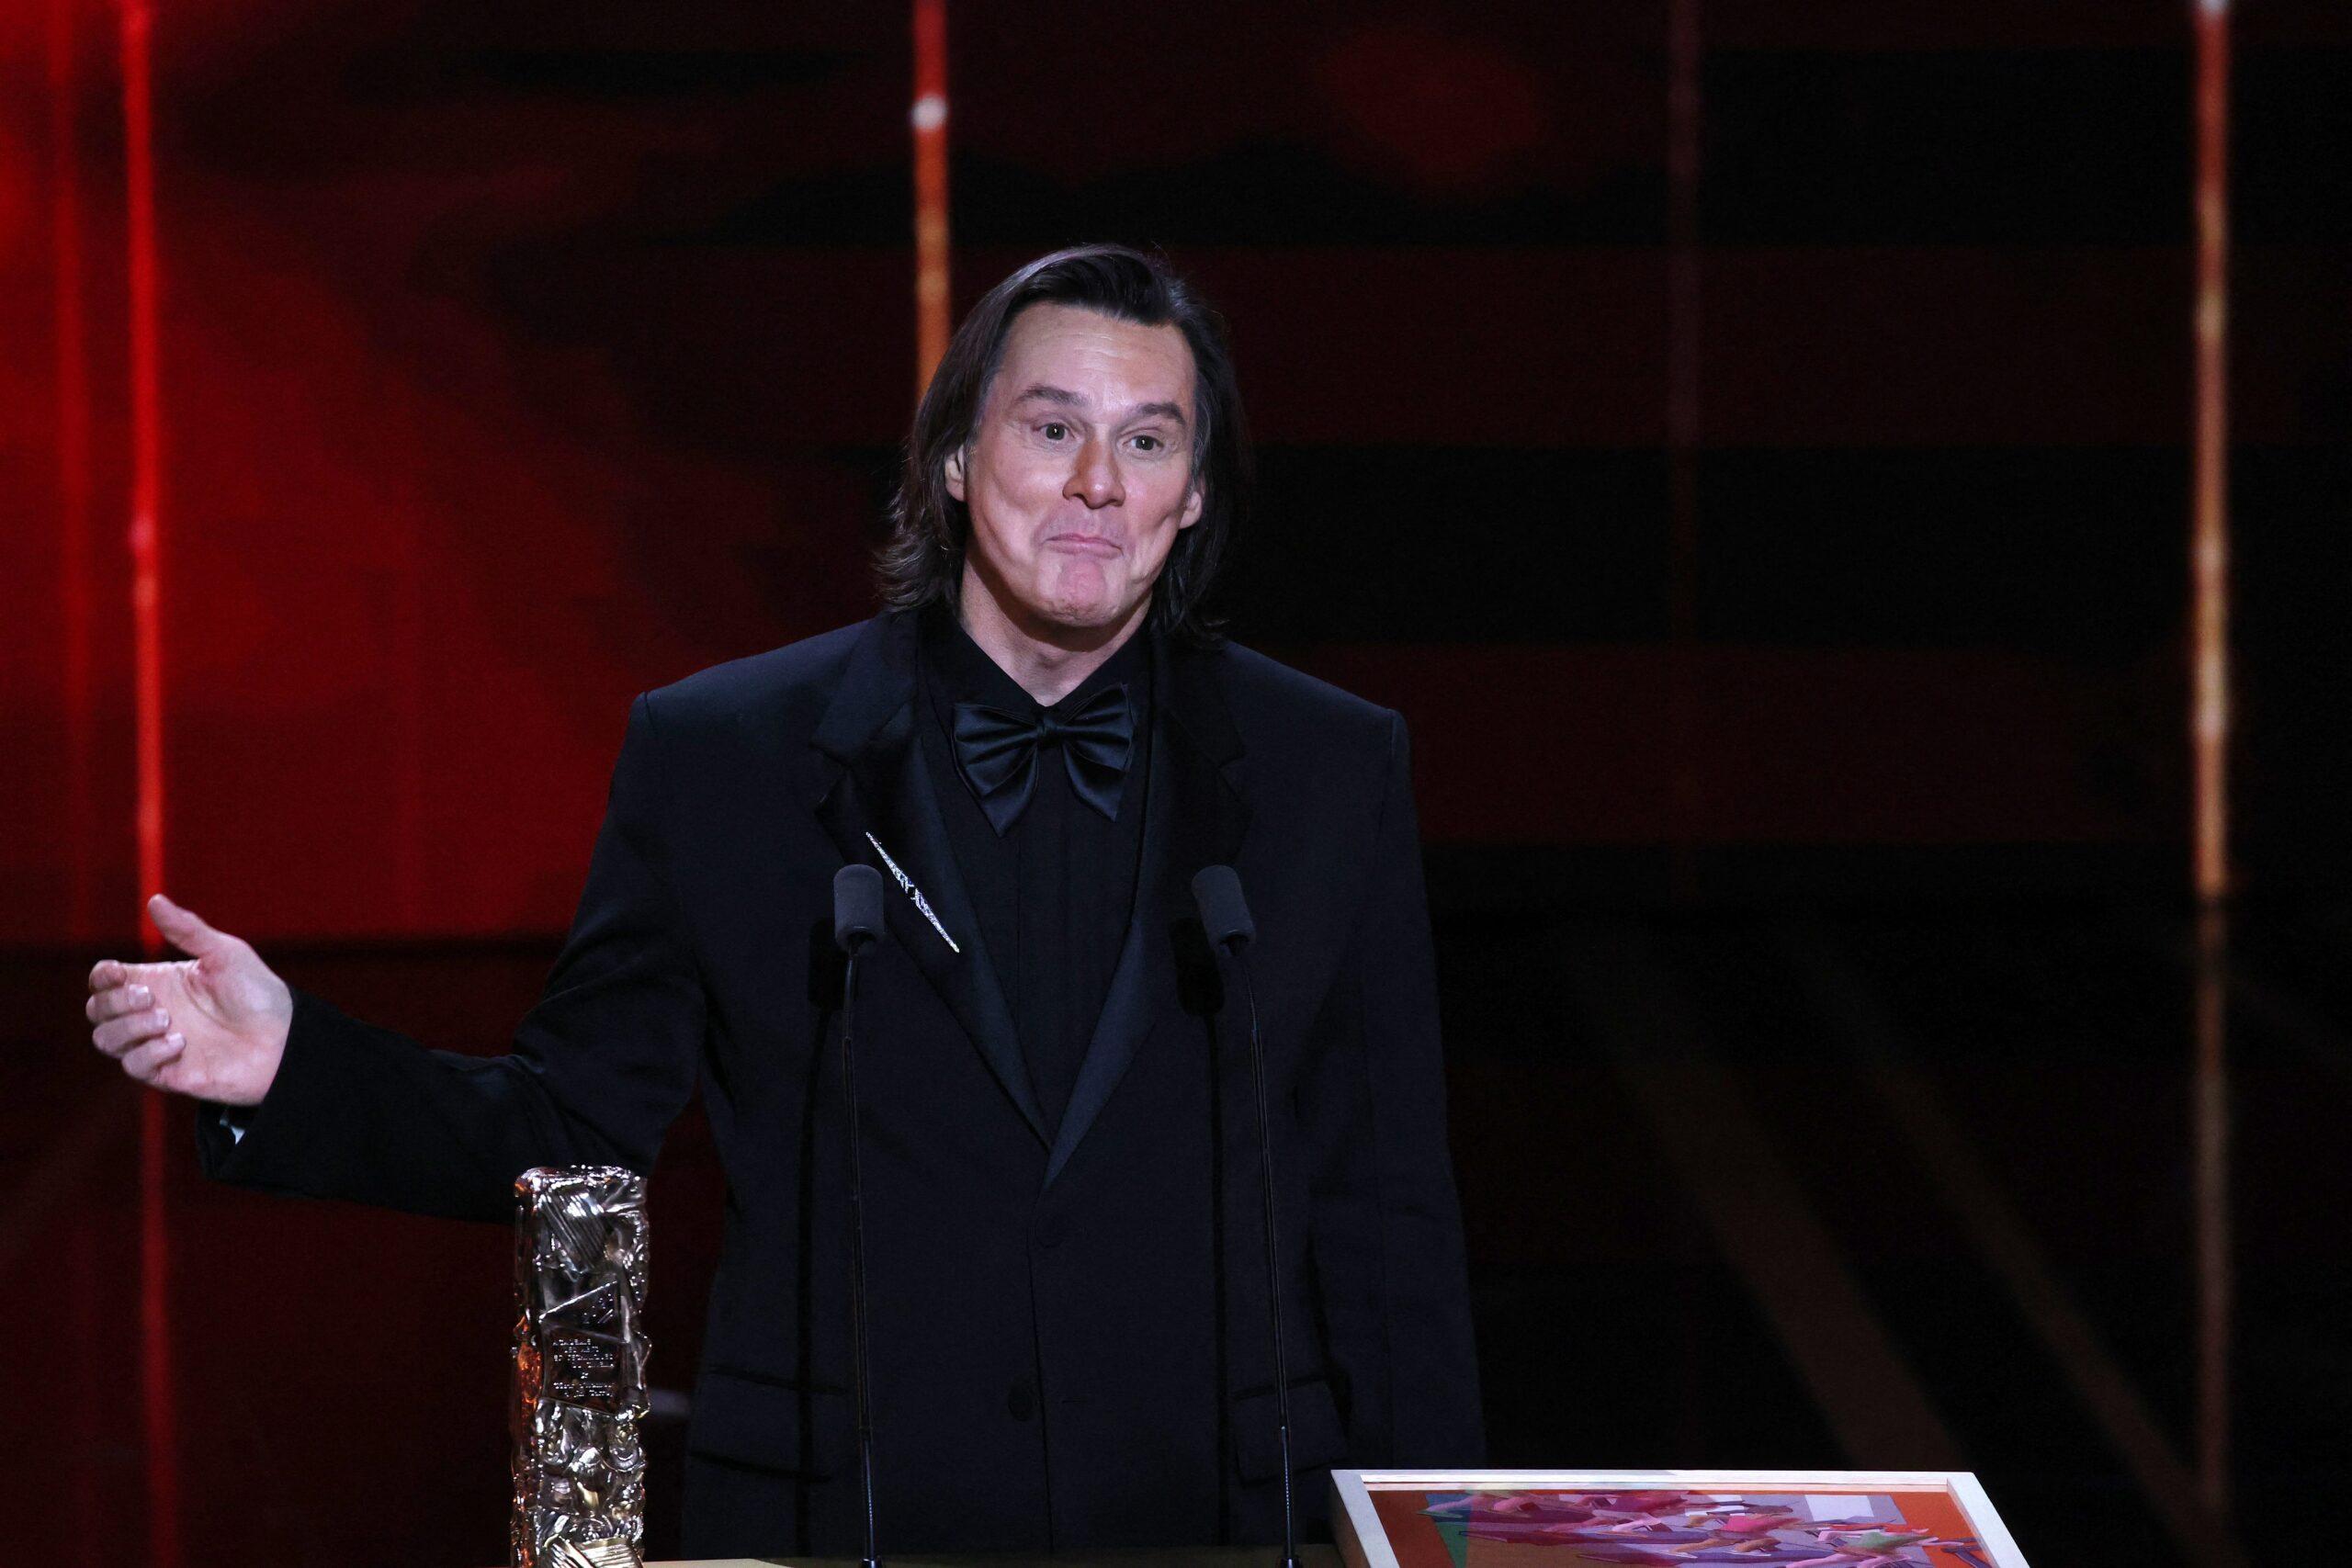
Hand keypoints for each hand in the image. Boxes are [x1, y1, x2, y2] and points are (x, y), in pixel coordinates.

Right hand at [85, 893, 292, 1105]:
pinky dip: (148, 1054)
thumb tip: (154, 900)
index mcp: (158, 983)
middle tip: (153, 998)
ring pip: (106, 1039)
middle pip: (97, 1009)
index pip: (104, 980)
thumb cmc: (257, 993)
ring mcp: (155, 1044)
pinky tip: (180, 1044)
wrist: (285, 1038)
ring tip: (167, 1020)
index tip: (120, 973)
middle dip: (114, 1002)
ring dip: (128, 1028)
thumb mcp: (225, 953)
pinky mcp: (167, 1073)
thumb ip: (188, 930)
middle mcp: (150, 1013)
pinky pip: (133, 1066)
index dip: (102, 977)